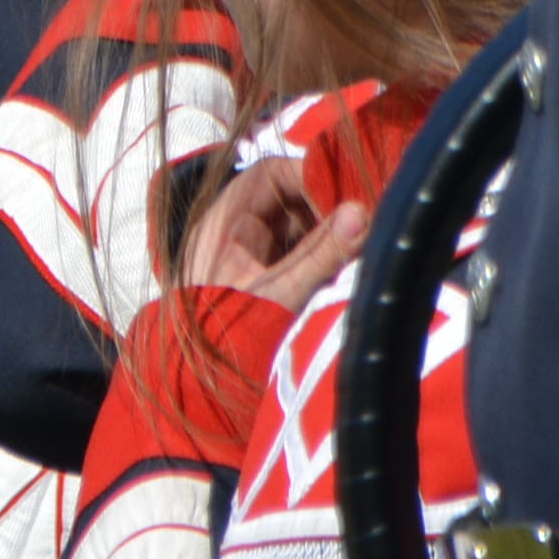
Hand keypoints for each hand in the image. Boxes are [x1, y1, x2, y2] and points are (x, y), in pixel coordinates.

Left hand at [180, 151, 369, 314]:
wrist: (196, 384)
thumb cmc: (227, 331)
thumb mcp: (280, 291)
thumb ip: (321, 253)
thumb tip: (362, 212)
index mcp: (225, 220)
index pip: (270, 174)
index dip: (309, 176)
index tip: (347, 195)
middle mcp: (235, 230)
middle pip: (288, 201)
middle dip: (325, 212)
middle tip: (359, 228)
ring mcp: (248, 254)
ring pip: (297, 229)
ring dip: (326, 239)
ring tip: (350, 256)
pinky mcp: (261, 278)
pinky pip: (295, 255)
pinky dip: (318, 260)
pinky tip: (335, 276)